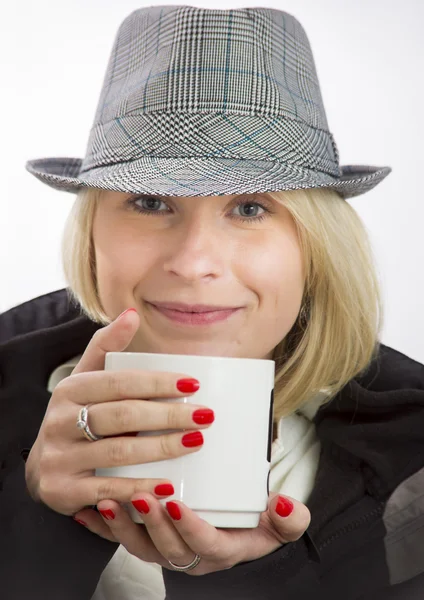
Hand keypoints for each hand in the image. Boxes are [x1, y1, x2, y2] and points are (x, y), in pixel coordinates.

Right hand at [24, 308, 212, 515]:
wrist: (43, 467)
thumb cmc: (76, 416)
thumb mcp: (85, 379)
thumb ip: (105, 346)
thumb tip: (132, 314)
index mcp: (71, 389)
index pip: (120, 382)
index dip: (158, 383)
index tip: (194, 385)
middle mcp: (60, 421)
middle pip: (123, 416)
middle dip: (168, 415)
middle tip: (205, 416)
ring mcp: (60, 457)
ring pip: (118, 452)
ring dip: (162, 448)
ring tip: (196, 442)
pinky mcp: (63, 490)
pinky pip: (108, 490)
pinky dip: (141, 488)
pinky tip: (170, 485)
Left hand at [72, 490, 310, 575]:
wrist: (235, 528)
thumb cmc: (254, 523)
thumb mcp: (281, 524)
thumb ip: (290, 519)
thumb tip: (281, 503)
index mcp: (221, 551)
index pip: (205, 546)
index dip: (190, 528)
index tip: (178, 504)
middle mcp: (189, 555)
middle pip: (166, 548)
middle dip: (151, 524)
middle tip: (141, 496)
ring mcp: (165, 549)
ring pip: (139, 546)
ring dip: (121, 526)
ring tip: (108, 502)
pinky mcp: (147, 539)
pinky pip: (122, 538)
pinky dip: (103, 527)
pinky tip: (88, 511)